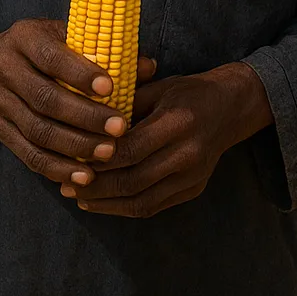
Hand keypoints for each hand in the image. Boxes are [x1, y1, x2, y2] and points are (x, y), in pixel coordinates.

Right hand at [0, 18, 156, 188]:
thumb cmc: (41, 46)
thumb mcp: (65, 34)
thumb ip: (105, 48)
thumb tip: (148, 67)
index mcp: (25, 38)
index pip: (51, 57)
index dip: (79, 74)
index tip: (110, 87)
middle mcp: (6, 70)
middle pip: (45, 99)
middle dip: (85, 117)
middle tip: (120, 128)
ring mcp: (0, 103)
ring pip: (37, 131)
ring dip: (75, 146)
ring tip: (108, 153)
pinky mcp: (1, 131)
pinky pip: (29, 154)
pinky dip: (57, 168)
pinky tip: (84, 176)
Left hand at [64, 62, 271, 217]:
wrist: (230, 109)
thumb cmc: (187, 93)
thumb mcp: (158, 87)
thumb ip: (125, 105)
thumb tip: (84, 119)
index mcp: (178, 123)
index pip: (131, 150)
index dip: (98, 159)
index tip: (71, 159)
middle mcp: (188, 154)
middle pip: (133, 181)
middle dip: (96, 187)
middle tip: (67, 185)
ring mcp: (193, 176)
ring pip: (141, 201)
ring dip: (106, 204)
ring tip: (79, 198)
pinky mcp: (193, 190)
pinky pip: (153, 206)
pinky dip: (124, 208)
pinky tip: (103, 202)